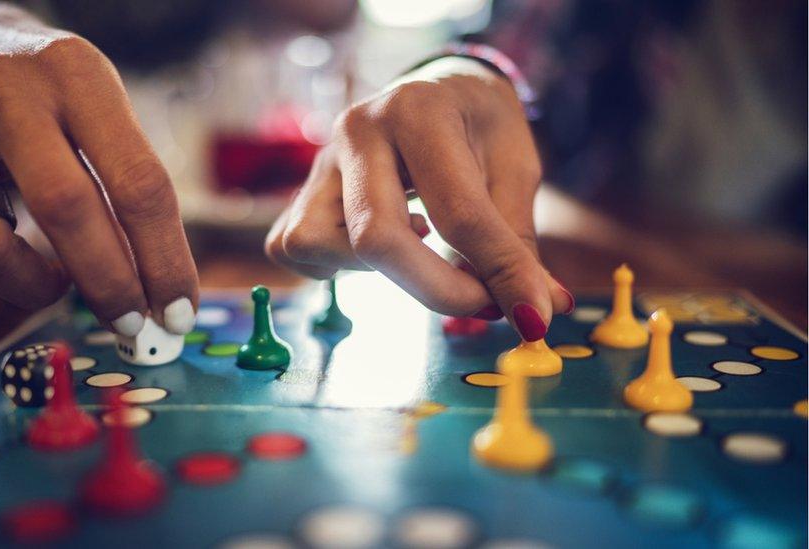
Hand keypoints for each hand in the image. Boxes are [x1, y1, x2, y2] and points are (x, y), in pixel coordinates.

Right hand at [0, 3, 197, 335]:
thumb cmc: (49, 92)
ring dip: (29, 288)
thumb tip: (161, 291)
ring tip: (54, 281)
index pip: (136, 180)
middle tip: (132, 325)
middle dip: (109, 285)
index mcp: (74, 75)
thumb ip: (128, 184)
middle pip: (64, 209)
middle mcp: (2, 92)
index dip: (163, 259)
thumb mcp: (101, 105)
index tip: (177, 311)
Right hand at [265, 57, 572, 339]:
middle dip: (435, 289)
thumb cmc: (480, 127)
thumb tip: (536, 314)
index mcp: (419, 110)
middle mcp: (357, 130)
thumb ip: (515, 242)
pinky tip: (383, 246)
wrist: (438, 89)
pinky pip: (295, 248)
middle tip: (483, 305)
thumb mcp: (514, 170)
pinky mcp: (300, 191)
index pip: (456, 210)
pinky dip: (337, 265)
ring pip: (317, 244)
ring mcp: (319, 161)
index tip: (530, 316)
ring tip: (419, 249)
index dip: (497, 273)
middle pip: (374, 236)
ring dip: (377, 272)